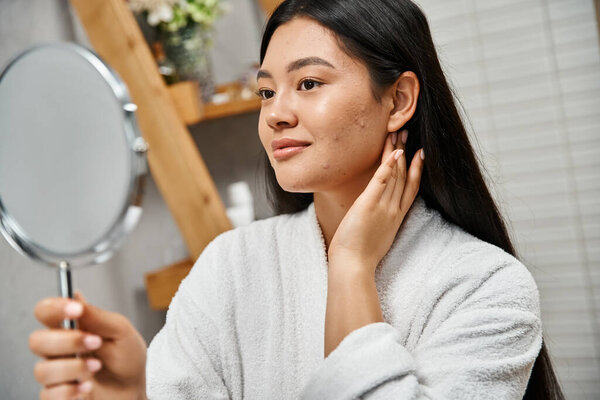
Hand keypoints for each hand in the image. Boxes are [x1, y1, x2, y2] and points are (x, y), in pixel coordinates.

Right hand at [29, 292, 146, 399]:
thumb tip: (76, 296)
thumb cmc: (127, 357)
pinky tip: (87, 386)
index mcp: (70, 327)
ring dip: (74, 367)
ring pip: (42, 370)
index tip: (76, 309)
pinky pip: (50, 394)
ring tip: (97, 367)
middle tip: (94, 342)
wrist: (133, 388)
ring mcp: (56, 373)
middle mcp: (58, 349)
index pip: (45, 311)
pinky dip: (70, 391)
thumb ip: (97, 316)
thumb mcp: (120, 331)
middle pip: (36, 341)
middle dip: (67, 341)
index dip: (54, 308)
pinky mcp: (57, 395)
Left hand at [328, 130, 423, 274]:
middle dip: (406, 152)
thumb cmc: (360, 256)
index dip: (416, 169)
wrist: (354, 267)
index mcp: (396, 217)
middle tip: (407, 132)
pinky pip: (381, 182)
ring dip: (397, 152)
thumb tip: (375, 217)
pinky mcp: (369, 205)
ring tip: (399, 133)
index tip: (420, 153)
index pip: (410, 188)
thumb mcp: (376, 237)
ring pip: (394, 174)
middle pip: (403, 176)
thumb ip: (379, 222)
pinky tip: (394, 153)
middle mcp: (393, 209)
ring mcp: (383, 207)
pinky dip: (388, 166)